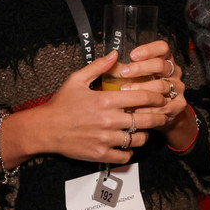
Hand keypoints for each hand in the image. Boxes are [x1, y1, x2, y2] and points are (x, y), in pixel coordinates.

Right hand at [0, 51, 167, 165]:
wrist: (45, 129)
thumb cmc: (61, 104)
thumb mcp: (77, 80)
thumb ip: (98, 66)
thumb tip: (116, 54)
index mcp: (105, 100)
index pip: (141, 97)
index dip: (156, 97)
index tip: (162, 97)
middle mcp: (108, 120)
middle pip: (146, 120)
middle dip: (159, 117)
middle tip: (164, 115)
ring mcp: (105, 139)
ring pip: (138, 139)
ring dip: (145, 135)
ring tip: (145, 131)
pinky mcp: (100, 154)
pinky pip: (125, 156)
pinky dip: (130, 151)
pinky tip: (129, 145)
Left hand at [117, 40, 197, 149]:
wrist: (162, 115)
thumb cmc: (145, 91)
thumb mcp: (137, 77)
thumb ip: (125, 67)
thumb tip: (109, 58)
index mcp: (165, 61)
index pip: (162, 48)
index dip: (148, 50)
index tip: (132, 55)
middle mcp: (174, 72)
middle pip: (162, 65)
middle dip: (141, 68)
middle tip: (124, 72)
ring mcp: (178, 88)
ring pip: (162, 86)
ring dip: (142, 88)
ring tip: (125, 91)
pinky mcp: (179, 105)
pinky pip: (164, 106)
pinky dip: (148, 108)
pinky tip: (135, 109)